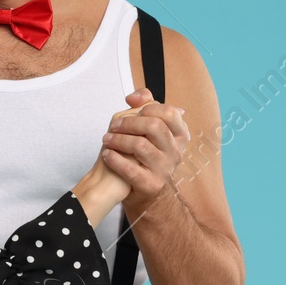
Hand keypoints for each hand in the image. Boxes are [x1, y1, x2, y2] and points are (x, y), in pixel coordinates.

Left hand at [99, 88, 190, 209]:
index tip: (130, 108)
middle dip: (129, 123)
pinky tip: (107, 155)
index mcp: (179, 135)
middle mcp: (176, 152)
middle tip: (114, 126)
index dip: (148, 107)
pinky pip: (131, 169)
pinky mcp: (152, 185)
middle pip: (155, 126)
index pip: (170, 113)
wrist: (133, 187)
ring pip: (141, 145)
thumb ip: (144, 105)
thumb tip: (133, 97)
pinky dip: (115, 159)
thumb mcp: (144, 127)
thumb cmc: (138, 152)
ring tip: (107, 139)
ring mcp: (166, 169)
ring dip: (118, 140)